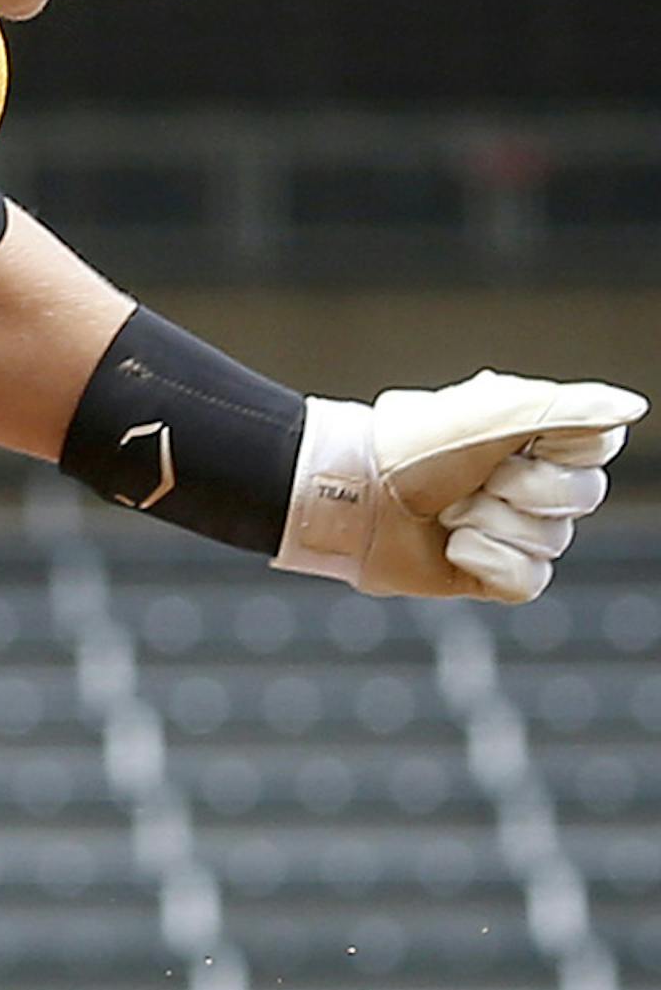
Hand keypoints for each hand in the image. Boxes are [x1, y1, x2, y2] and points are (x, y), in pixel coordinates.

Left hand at [277, 371, 645, 601]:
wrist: (356, 495)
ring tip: (449, 512)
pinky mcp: (492, 574)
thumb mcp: (495, 412)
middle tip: (468, 480)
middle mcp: (536, 481)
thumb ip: (573, 407)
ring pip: (552, 542)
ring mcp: (515, 529)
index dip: (557, 449)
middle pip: (582, 498)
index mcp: (542, 436)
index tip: (509, 440)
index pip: (600, 447)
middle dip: (519, 489)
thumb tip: (634, 409)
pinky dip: (487, 563)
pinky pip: (529, 581)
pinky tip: (453, 547)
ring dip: (491, 525)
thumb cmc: (414, 445)